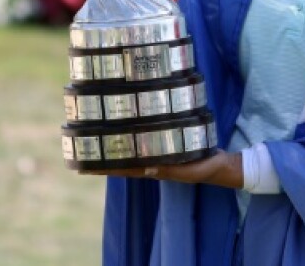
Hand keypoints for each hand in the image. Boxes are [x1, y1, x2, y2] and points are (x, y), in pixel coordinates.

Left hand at [80, 150, 242, 188]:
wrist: (221, 164)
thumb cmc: (208, 167)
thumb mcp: (192, 170)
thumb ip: (173, 170)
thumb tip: (148, 170)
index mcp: (157, 169)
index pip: (126, 170)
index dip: (107, 168)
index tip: (87, 165)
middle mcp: (154, 163)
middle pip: (124, 161)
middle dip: (104, 158)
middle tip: (82, 150)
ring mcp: (159, 155)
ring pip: (131, 152)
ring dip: (115, 148)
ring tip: (96, 140)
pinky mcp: (166, 146)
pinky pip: (143, 144)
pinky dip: (131, 141)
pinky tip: (125, 133)